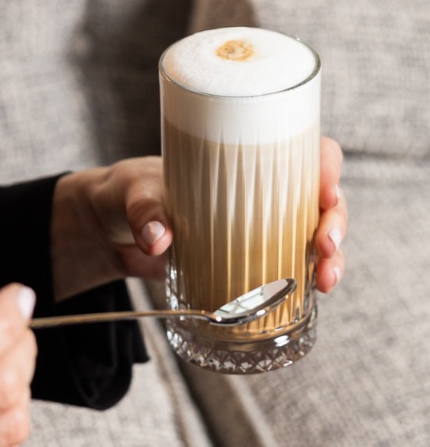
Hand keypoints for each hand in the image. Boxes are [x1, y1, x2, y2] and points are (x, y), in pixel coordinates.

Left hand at [50, 137, 347, 300]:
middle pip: (319, 198)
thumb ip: (143, 210)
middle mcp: (259, 190)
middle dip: (334, 223)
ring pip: (313, 236)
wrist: (111, 230)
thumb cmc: (127, 192)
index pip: (301, 150)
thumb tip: (157, 238)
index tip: (325, 192)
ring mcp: (258, 228)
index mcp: (239, 156)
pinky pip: (289, 268)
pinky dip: (306, 281)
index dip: (326, 166)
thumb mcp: (132, 192)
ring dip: (330, 258)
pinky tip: (312, 296)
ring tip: (324, 280)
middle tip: (324, 246)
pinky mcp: (247, 261)